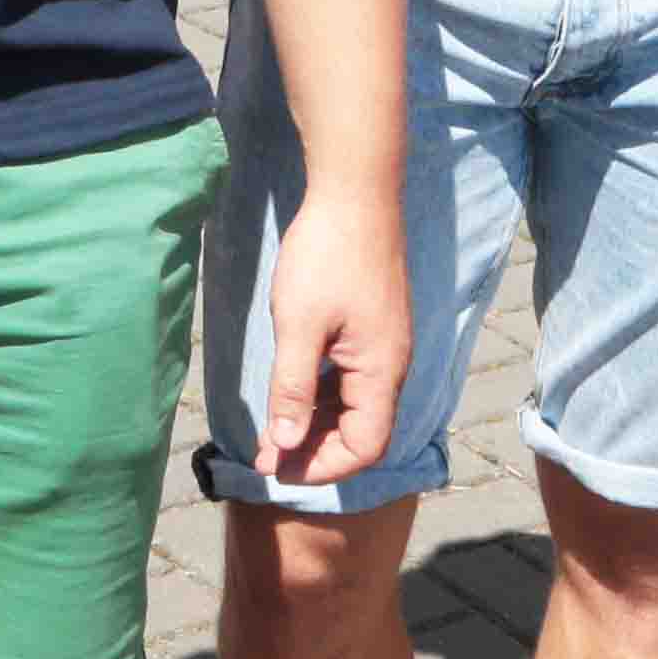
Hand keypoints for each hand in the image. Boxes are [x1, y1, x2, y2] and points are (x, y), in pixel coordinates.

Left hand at [255, 180, 406, 486]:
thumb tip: (283, 445)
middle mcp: (391, 364)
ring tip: (271, 432)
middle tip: (265, 456)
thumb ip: (291, 388)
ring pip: (353, 404)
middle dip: (314, 450)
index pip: (364, 446)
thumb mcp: (298, 325)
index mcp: (381, 371)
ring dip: (315, 423)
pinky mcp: (372, 326)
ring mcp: (383, 344)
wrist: (355, 190)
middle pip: (361, 430)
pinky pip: (350, 377)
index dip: (323, 467)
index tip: (277, 468)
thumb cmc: (326, 254)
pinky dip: (321, 394)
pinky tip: (290, 392)